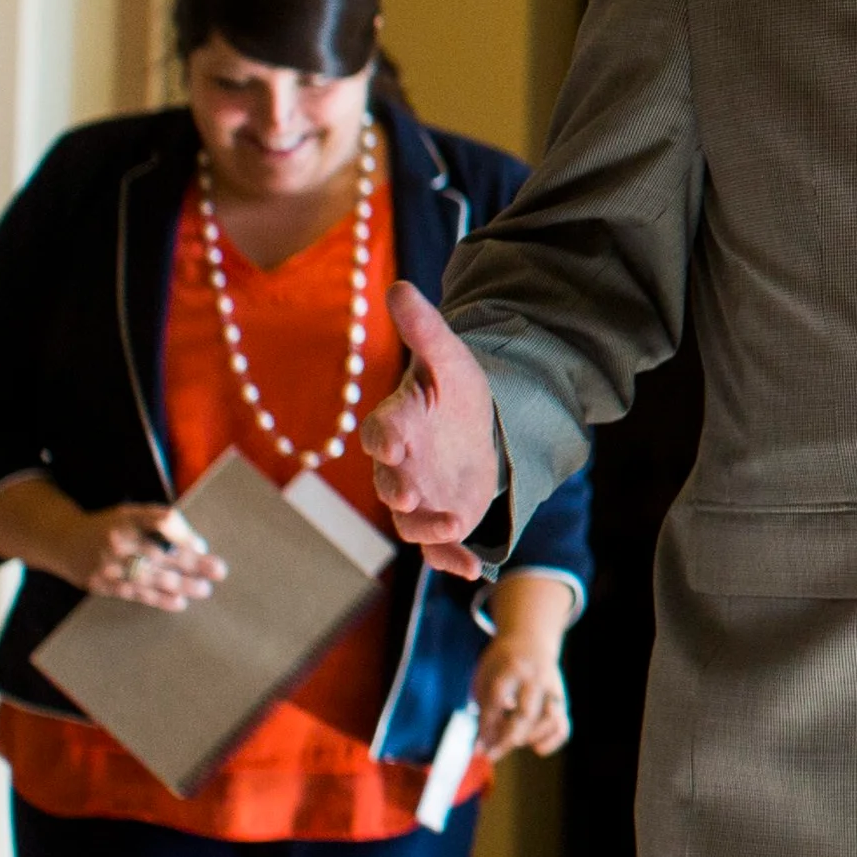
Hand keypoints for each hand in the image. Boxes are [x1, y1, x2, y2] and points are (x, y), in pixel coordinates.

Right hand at [0, 479, 225, 609]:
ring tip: (204, 590)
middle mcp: (117, 539)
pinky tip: (180, 602)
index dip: (184, 534)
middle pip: (162, 552)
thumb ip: (159, 521)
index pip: (162, 520)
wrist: (63, 541)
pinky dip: (160, 599)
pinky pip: (136, 594)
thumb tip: (195, 543)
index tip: (200, 545)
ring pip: (151, 577)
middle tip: (219, 570)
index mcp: (127, 517)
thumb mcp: (130, 513)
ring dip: (182, 585)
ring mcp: (108, 564)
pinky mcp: (102, 584)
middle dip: (194, 564)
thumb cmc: (109, 527)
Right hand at [361, 283, 498, 579]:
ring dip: (429, 527)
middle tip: (411, 493)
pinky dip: (451, 560)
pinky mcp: (443, 519)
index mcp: (397, 423)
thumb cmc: (453, 390)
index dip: (384, 435)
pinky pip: (439, 547)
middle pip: (391, 481)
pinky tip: (472, 570)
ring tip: (454, 525)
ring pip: (413, 521)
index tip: (391, 440)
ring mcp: (420, 497)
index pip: (382, 429)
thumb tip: (399, 286)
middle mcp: (401, 465)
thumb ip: (424, 330)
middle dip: (400, 489)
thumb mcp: (449, 357)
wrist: (474, 427)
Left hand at [471, 573, 576, 758]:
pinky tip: (536, 748)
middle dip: (507, 740)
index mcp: (512, 668)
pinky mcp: (562, 700)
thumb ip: (484, 709)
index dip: (486, 727)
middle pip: (525, 714)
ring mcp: (552, 689)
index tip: (477, 747)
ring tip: (512, 741)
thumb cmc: (502, 662)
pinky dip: (551, 742)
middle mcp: (536, 678)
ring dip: (530, 738)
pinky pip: (563, 726)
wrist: (532, 636)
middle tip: (491, 756)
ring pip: (550, 721)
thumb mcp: (485, 676)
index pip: (497, 702)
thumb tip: (481, 747)